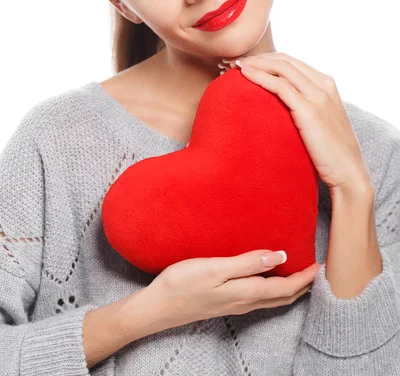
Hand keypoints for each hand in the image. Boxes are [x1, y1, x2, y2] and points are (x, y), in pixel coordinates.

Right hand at [146, 249, 321, 327]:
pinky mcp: (225, 302)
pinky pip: (259, 298)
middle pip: (283, 297)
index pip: (285, 288)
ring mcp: (235, 304)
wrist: (158, 307)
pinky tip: (267, 279)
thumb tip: (279, 256)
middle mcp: (245, 301)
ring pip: (272, 299)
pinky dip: (273, 290)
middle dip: (303, 285)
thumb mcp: (215, 269)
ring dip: (289, 289)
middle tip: (316, 270)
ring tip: (299, 274)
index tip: (320, 265)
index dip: (305, 278)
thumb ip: (248, 263)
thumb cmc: (183, 283)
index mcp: (246, 292)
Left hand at [219, 52, 372, 193]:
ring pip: (282, 68)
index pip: (292, 62)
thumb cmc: (331, 152)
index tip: (247, 63)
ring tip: (236, 66)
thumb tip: (281, 109)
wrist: (348, 172)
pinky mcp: (309, 111)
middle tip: (237, 62)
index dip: (267, 59)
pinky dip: (260, 77)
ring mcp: (318, 96)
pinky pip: (280, 86)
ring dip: (256, 64)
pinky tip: (245, 75)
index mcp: (327, 84)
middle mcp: (324, 85)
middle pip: (285, 60)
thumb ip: (306, 107)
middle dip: (258, 58)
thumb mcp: (321, 121)